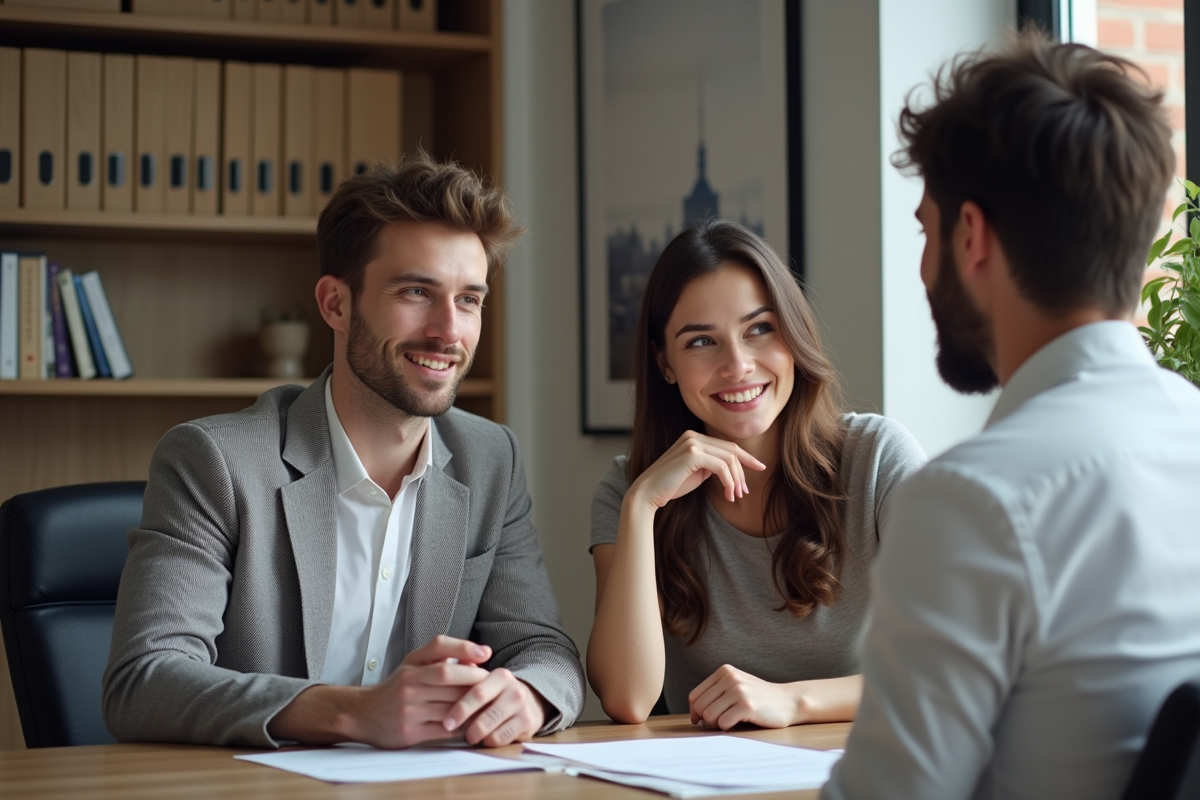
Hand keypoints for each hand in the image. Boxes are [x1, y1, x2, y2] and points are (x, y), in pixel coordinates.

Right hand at [356, 635, 493, 747]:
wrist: (364, 714)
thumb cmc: (398, 688)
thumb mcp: (414, 664)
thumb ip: (443, 656)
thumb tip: (479, 654)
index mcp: (412, 664)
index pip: (439, 647)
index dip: (464, 648)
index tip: (486, 654)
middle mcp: (408, 683)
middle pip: (449, 677)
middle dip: (475, 680)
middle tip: (494, 684)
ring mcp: (408, 708)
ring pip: (449, 704)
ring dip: (473, 706)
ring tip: (491, 705)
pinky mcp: (410, 731)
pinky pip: (445, 729)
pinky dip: (463, 726)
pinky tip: (474, 724)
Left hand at [442, 668, 546, 746]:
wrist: (529, 704)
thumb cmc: (496, 694)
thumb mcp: (484, 680)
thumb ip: (465, 673)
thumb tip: (442, 670)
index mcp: (501, 676)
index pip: (477, 692)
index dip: (460, 708)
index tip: (446, 722)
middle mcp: (514, 690)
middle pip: (485, 711)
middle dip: (466, 723)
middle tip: (451, 730)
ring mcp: (523, 707)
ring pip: (492, 727)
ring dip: (476, 735)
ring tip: (468, 736)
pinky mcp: (528, 723)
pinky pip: (501, 738)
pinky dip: (489, 741)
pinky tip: (484, 739)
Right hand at [628, 431, 765, 509]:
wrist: (648, 493)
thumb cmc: (671, 486)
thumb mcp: (696, 472)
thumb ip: (712, 465)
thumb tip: (732, 470)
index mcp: (694, 437)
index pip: (726, 446)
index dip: (746, 457)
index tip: (759, 468)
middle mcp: (693, 436)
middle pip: (731, 451)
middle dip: (743, 472)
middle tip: (744, 492)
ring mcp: (692, 442)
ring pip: (729, 459)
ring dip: (736, 480)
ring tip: (735, 496)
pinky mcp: (692, 454)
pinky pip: (721, 467)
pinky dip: (729, 482)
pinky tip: (727, 495)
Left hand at [688, 665, 799, 729]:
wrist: (789, 701)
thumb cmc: (759, 698)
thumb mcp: (736, 686)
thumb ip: (716, 693)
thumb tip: (694, 715)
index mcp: (724, 672)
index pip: (695, 696)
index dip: (695, 712)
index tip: (702, 720)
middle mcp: (730, 678)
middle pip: (700, 707)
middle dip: (707, 720)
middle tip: (721, 722)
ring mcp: (739, 690)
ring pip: (709, 716)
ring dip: (718, 724)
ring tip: (732, 720)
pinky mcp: (747, 705)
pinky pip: (723, 723)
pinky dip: (728, 728)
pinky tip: (740, 722)